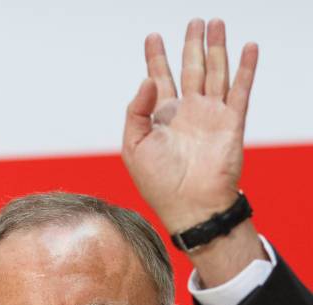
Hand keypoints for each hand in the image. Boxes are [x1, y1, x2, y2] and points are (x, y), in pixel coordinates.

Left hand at [122, 19, 257, 234]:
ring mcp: (210, 116)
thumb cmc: (159, 182)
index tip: (153, 37)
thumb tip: (147, 79)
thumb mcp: (134, 146)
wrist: (191, 206)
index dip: (156, 58)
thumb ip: (136, 110)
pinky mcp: (231, 123)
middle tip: (193, 22)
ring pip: (215, 73)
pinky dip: (246, 68)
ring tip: (215, 24)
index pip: (159, 80)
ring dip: (216, 48)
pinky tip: (248, 47)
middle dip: (191, 45)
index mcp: (162, 118)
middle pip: (190, 70)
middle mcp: (187, 113)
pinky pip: (240, 90)